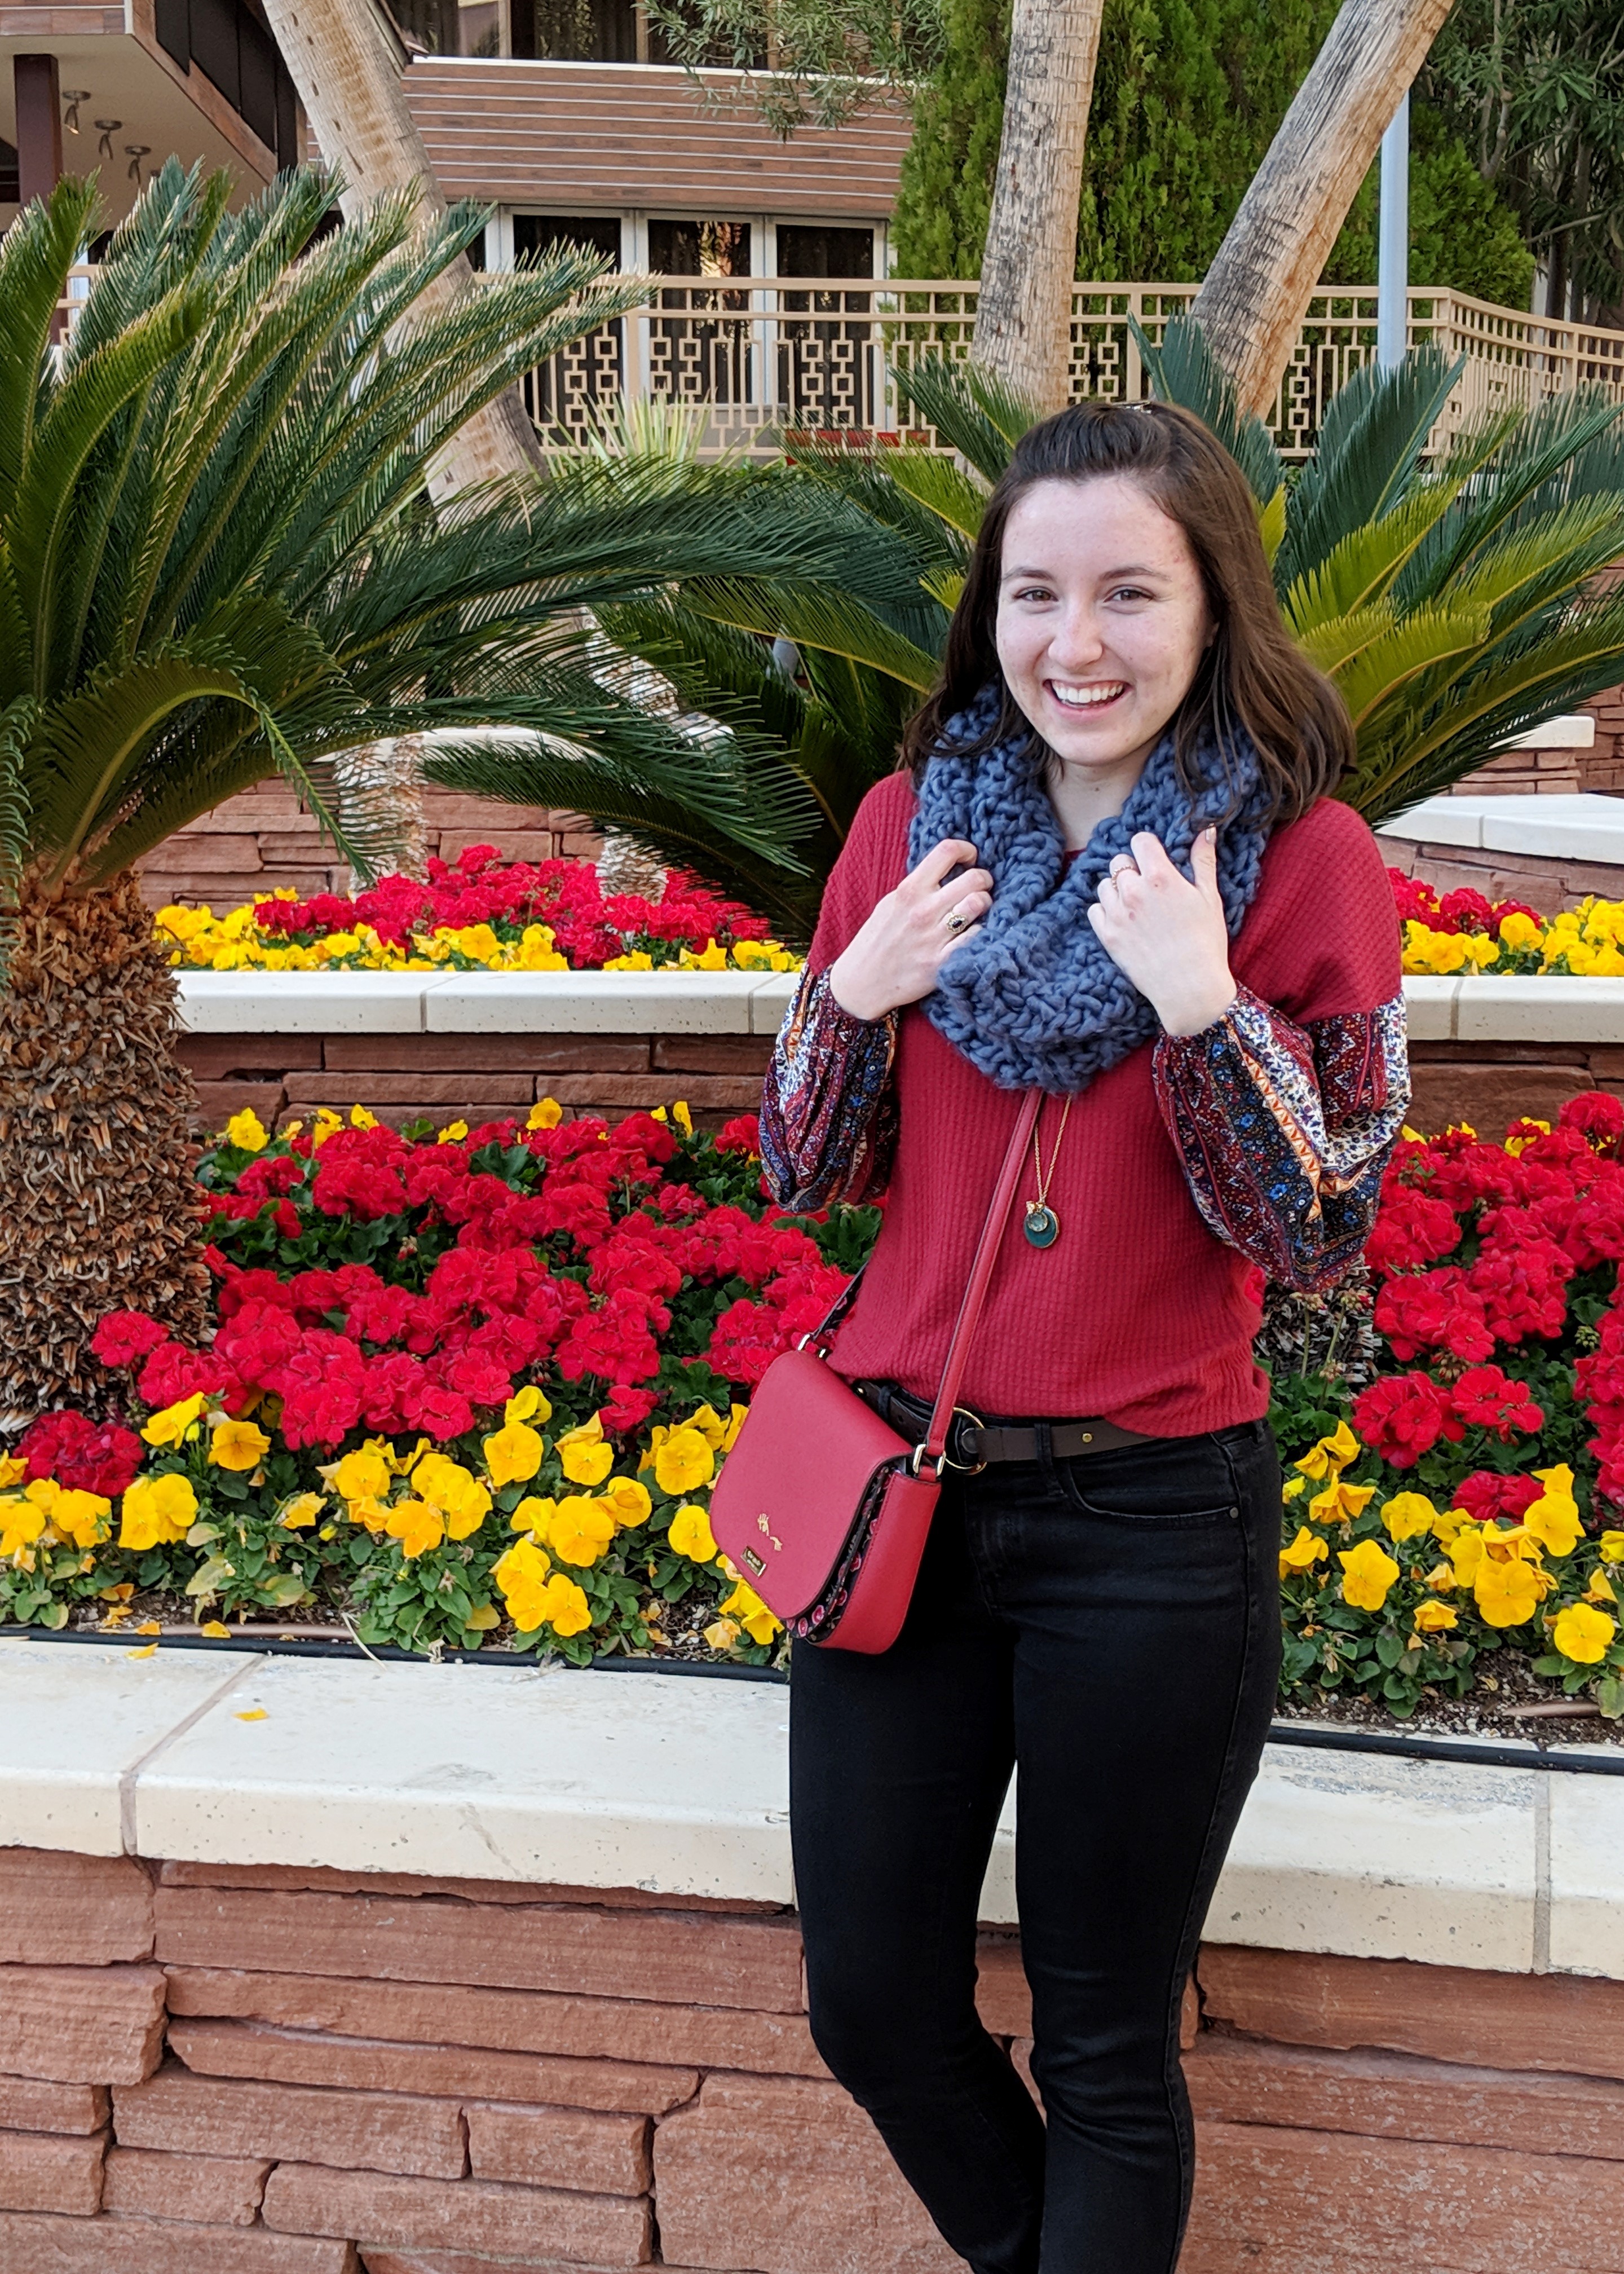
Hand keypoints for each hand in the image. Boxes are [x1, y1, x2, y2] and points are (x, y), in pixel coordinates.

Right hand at [828, 838, 992, 1021]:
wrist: (861, 983)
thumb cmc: (877, 940)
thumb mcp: (890, 903)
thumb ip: (918, 885)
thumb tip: (949, 870)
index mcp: (909, 890)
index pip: (947, 850)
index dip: (967, 849)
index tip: (970, 859)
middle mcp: (922, 910)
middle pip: (974, 878)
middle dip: (984, 880)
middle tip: (980, 888)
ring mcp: (933, 937)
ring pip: (979, 904)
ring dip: (985, 904)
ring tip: (977, 911)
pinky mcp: (942, 962)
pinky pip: (977, 937)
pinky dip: (980, 932)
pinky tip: (972, 934)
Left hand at [1087, 827, 1236, 1035]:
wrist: (1189, 987)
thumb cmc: (1205, 943)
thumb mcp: (1210, 898)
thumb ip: (1203, 861)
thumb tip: (1205, 829)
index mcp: (1160, 877)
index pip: (1140, 841)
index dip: (1148, 848)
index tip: (1155, 860)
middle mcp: (1134, 891)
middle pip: (1120, 862)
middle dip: (1133, 870)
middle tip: (1150, 888)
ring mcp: (1117, 914)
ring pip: (1105, 885)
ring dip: (1117, 890)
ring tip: (1137, 906)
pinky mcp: (1107, 936)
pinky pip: (1094, 910)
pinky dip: (1105, 911)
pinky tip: (1124, 921)